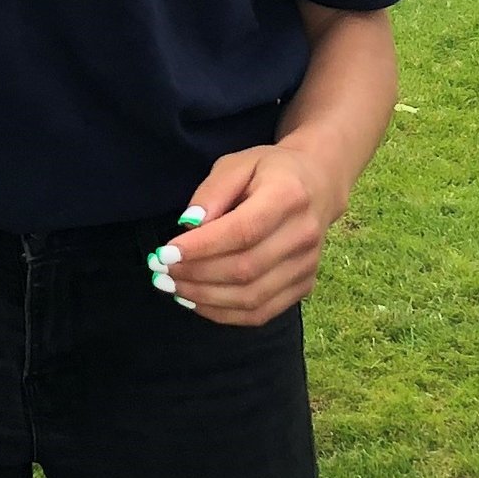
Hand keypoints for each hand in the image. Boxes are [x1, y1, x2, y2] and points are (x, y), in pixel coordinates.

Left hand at [154, 139, 342, 325]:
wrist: (317, 186)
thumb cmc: (269, 172)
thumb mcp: (238, 164)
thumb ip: (212, 191)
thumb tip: (189, 225)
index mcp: (289, 197)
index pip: (242, 231)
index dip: (202, 247)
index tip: (165, 253)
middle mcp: (304, 235)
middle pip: (245, 269)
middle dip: (196, 275)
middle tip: (161, 272)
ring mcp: (307, 266)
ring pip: (251, 297)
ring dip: (205, 297)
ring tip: (172, 286)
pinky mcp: (304, 286)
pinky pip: (260, 313)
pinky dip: (223, 313)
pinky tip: (196, 300)